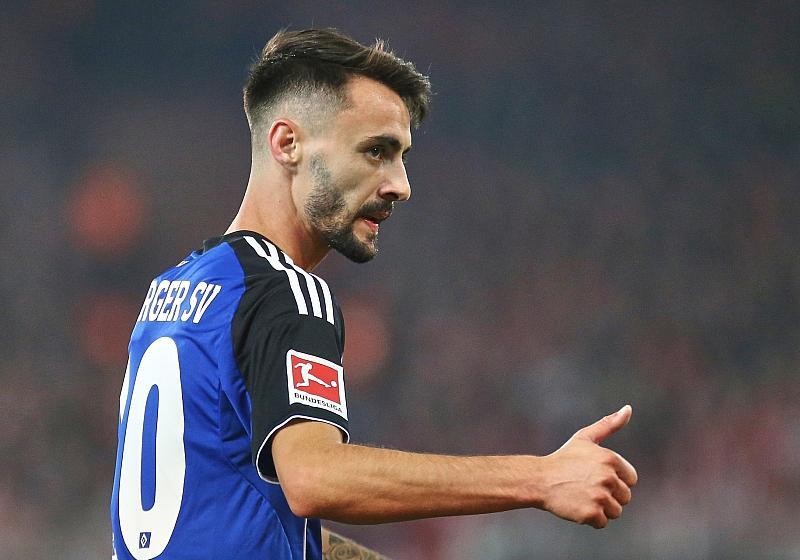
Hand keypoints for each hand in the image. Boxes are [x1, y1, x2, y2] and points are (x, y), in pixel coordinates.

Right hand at [539, 405, 637, 528]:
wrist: (539, 479)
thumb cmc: (564, 458)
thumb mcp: (585, 438)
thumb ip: (609, 424)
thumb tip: (629, 408)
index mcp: (611, 459)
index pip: (631, 479)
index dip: (615, 479)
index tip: (596, 476)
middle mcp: (608, 478)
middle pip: (625, 497)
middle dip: (609, 495)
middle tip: (587, 487)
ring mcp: (600, 496)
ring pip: (615, 511)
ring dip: (601, 508)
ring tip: (582, 496)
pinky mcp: (591, 514)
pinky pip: (602, 523)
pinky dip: (590, 519)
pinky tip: (577, 506)